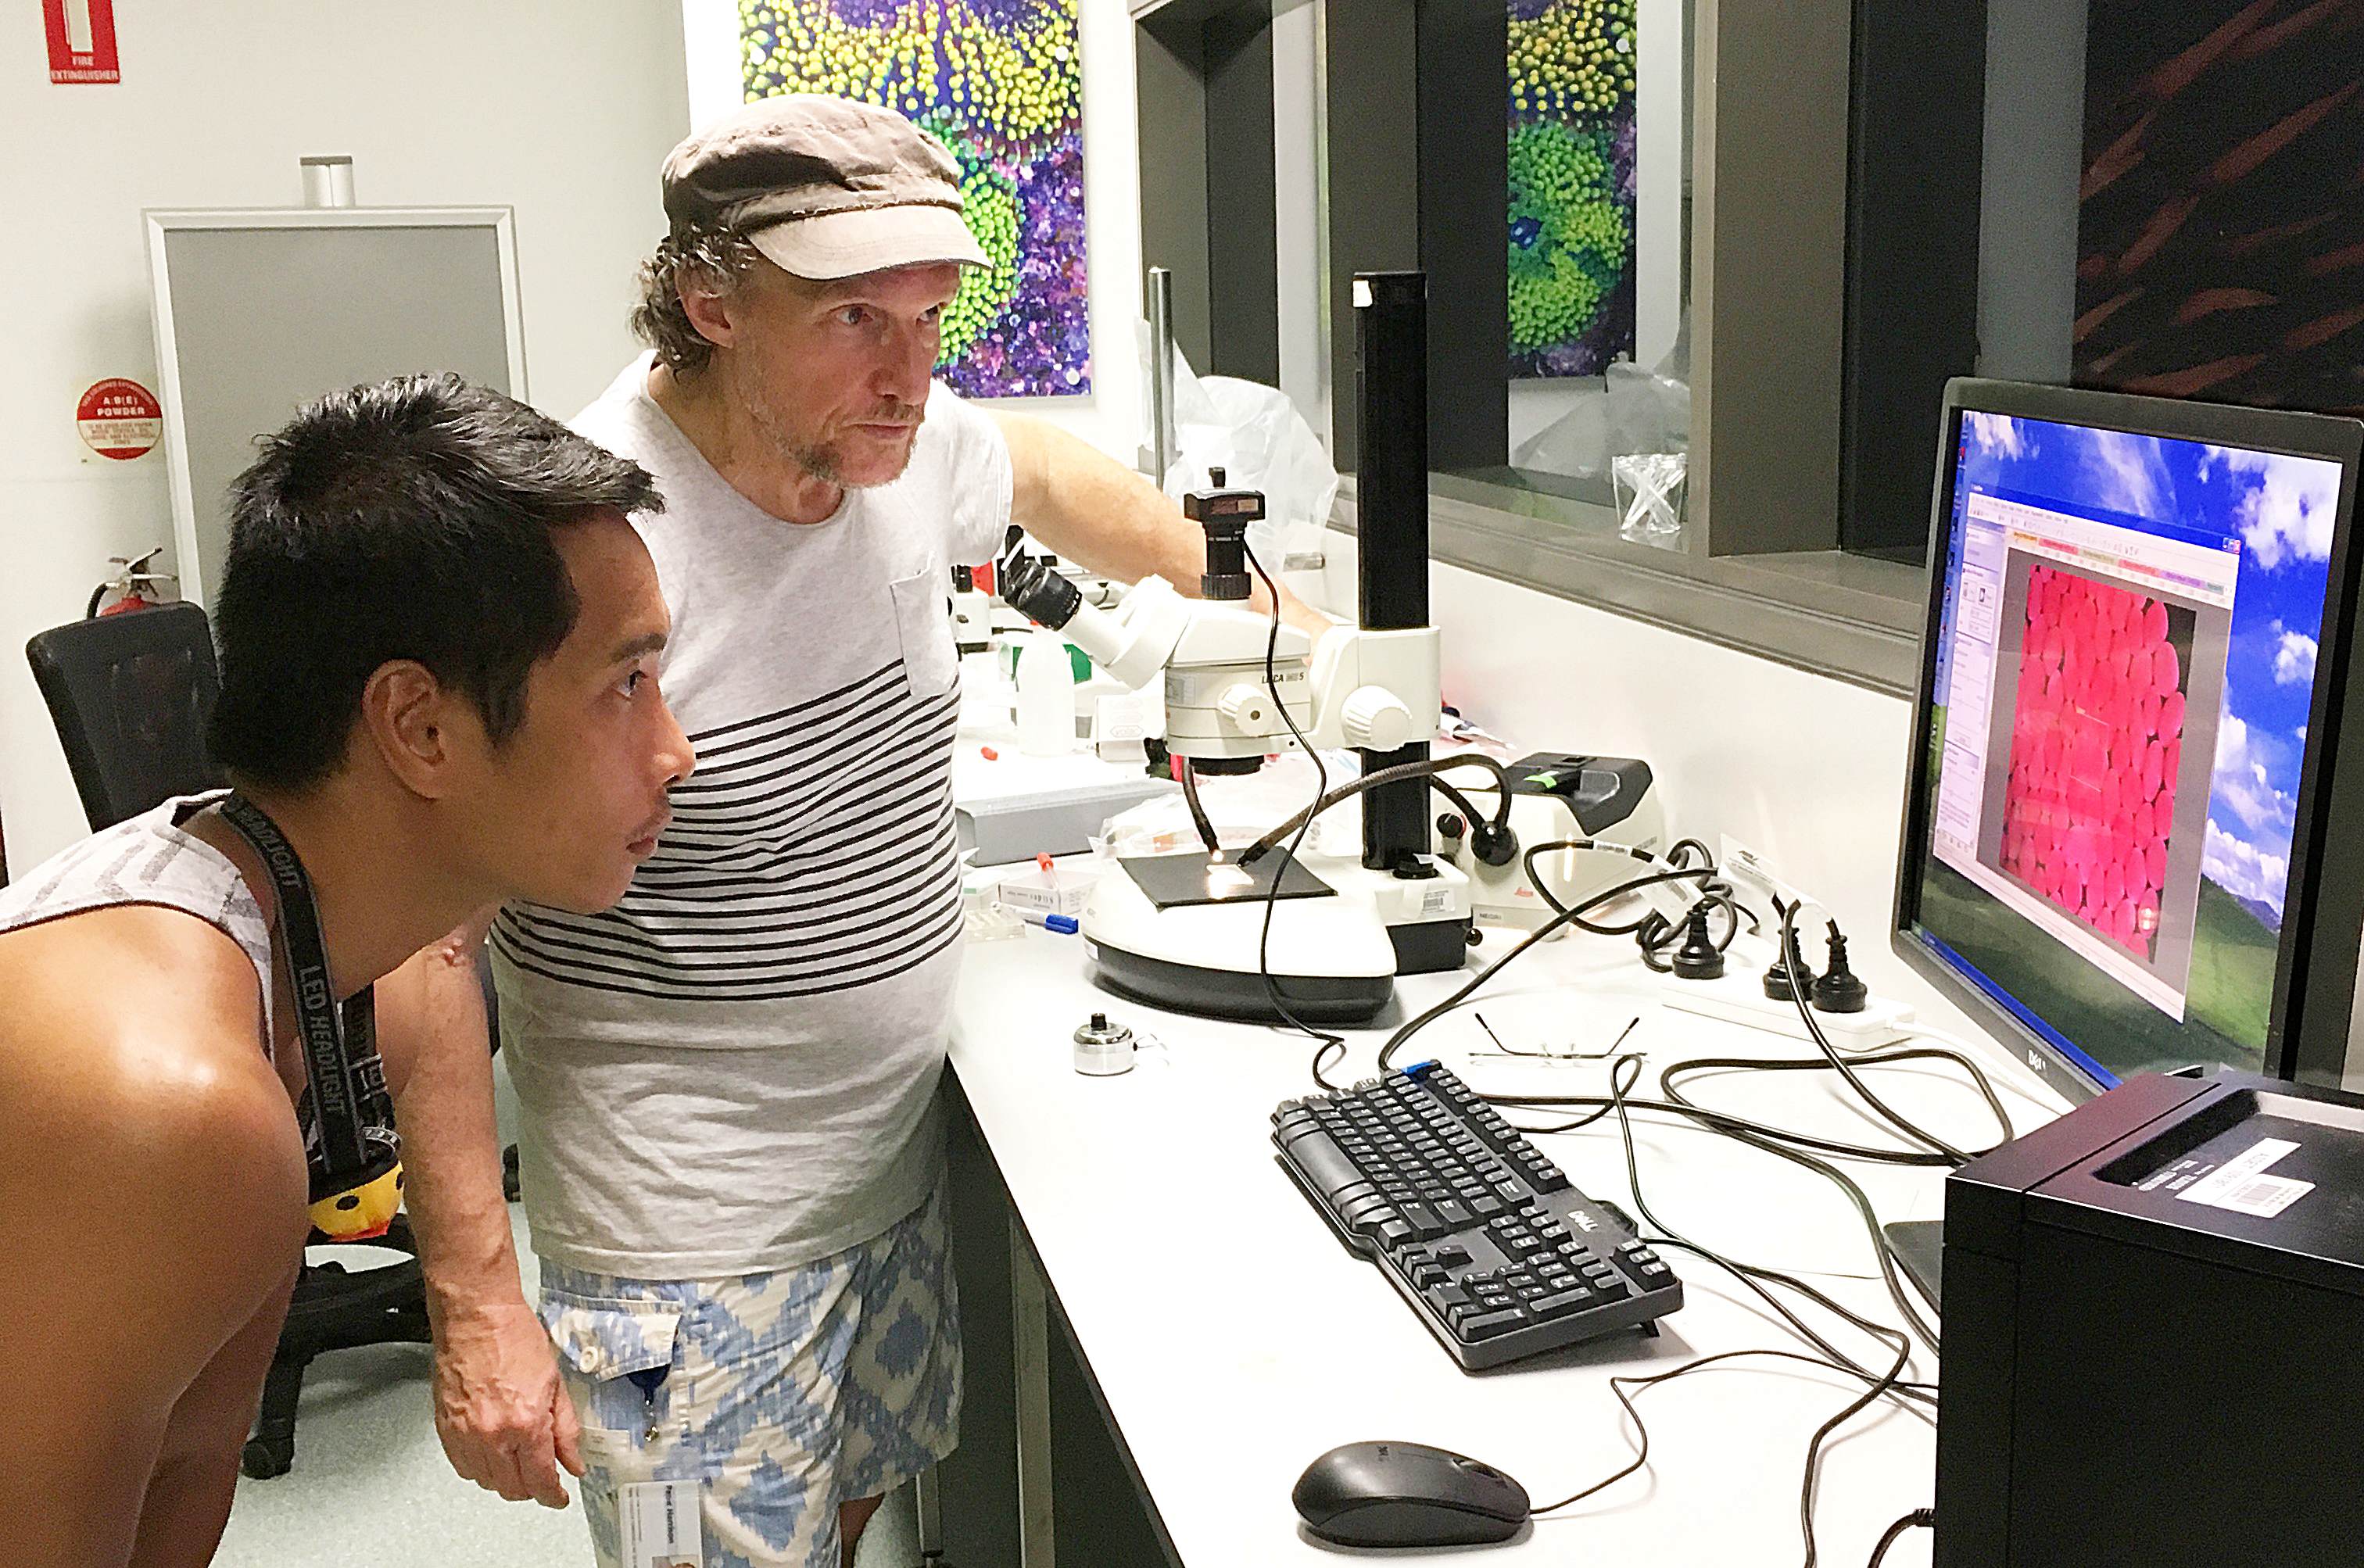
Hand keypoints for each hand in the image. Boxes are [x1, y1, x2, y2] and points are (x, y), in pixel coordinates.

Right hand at [431, 1299, 581, 1507]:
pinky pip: (463, 1467)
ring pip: (486, 1481)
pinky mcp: (445, 1429)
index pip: (540, 1480)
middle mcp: (492, 1435)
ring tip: (518, 1459)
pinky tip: (492, 1453)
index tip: (558, 1496)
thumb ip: (565, 1429)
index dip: (553, 1495)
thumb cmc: (513, 1338)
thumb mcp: (555, 1383)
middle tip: (542, 1475)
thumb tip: (573, 1461)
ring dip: (505, 1478)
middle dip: (531, 1487)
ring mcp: (465, 1434)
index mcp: (525, 1423)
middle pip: (512, 1487)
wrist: (476, 1317)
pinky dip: (479, 1468)